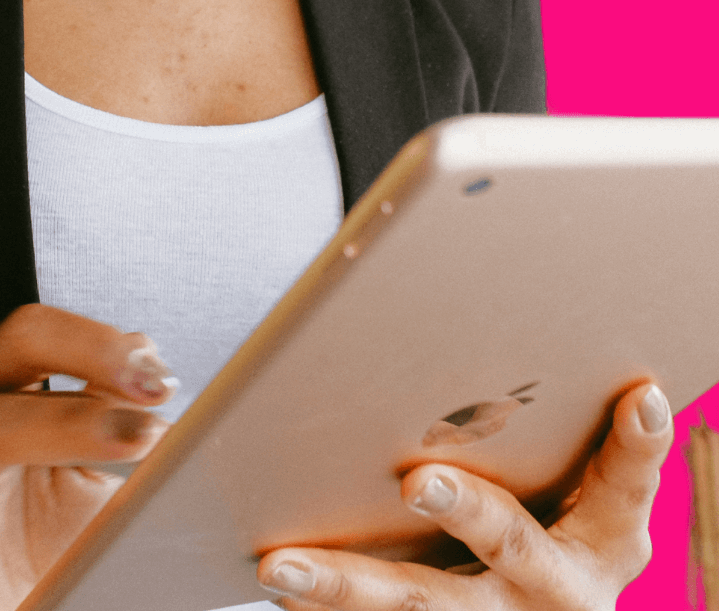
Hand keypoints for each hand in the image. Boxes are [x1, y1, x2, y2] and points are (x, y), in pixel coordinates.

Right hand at [0, 303, 174, 610]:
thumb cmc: (33, 547)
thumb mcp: (96, 481)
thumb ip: (128, 428)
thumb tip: (183, 398)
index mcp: (1, 389)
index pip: (47, 334)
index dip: (106, 345)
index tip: (162, 379)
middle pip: (18, 345)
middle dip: (91, 354)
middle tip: (152, 387)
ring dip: (59, 427)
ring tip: (128, 439)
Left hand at [256, 380, 672, 610]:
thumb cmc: (555, 518)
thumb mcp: (582, 487)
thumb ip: (564, 427)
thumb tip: (544, 332)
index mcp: (606, 539)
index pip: (628, 485)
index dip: (639, 444)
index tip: (638, 395)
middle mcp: (557, 588)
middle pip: (510, 544)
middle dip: (466, 511)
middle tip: (418, 481)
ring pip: (417, 605)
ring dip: (345, 585)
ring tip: (280, 565)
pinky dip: (323, 608)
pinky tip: (275, 581)